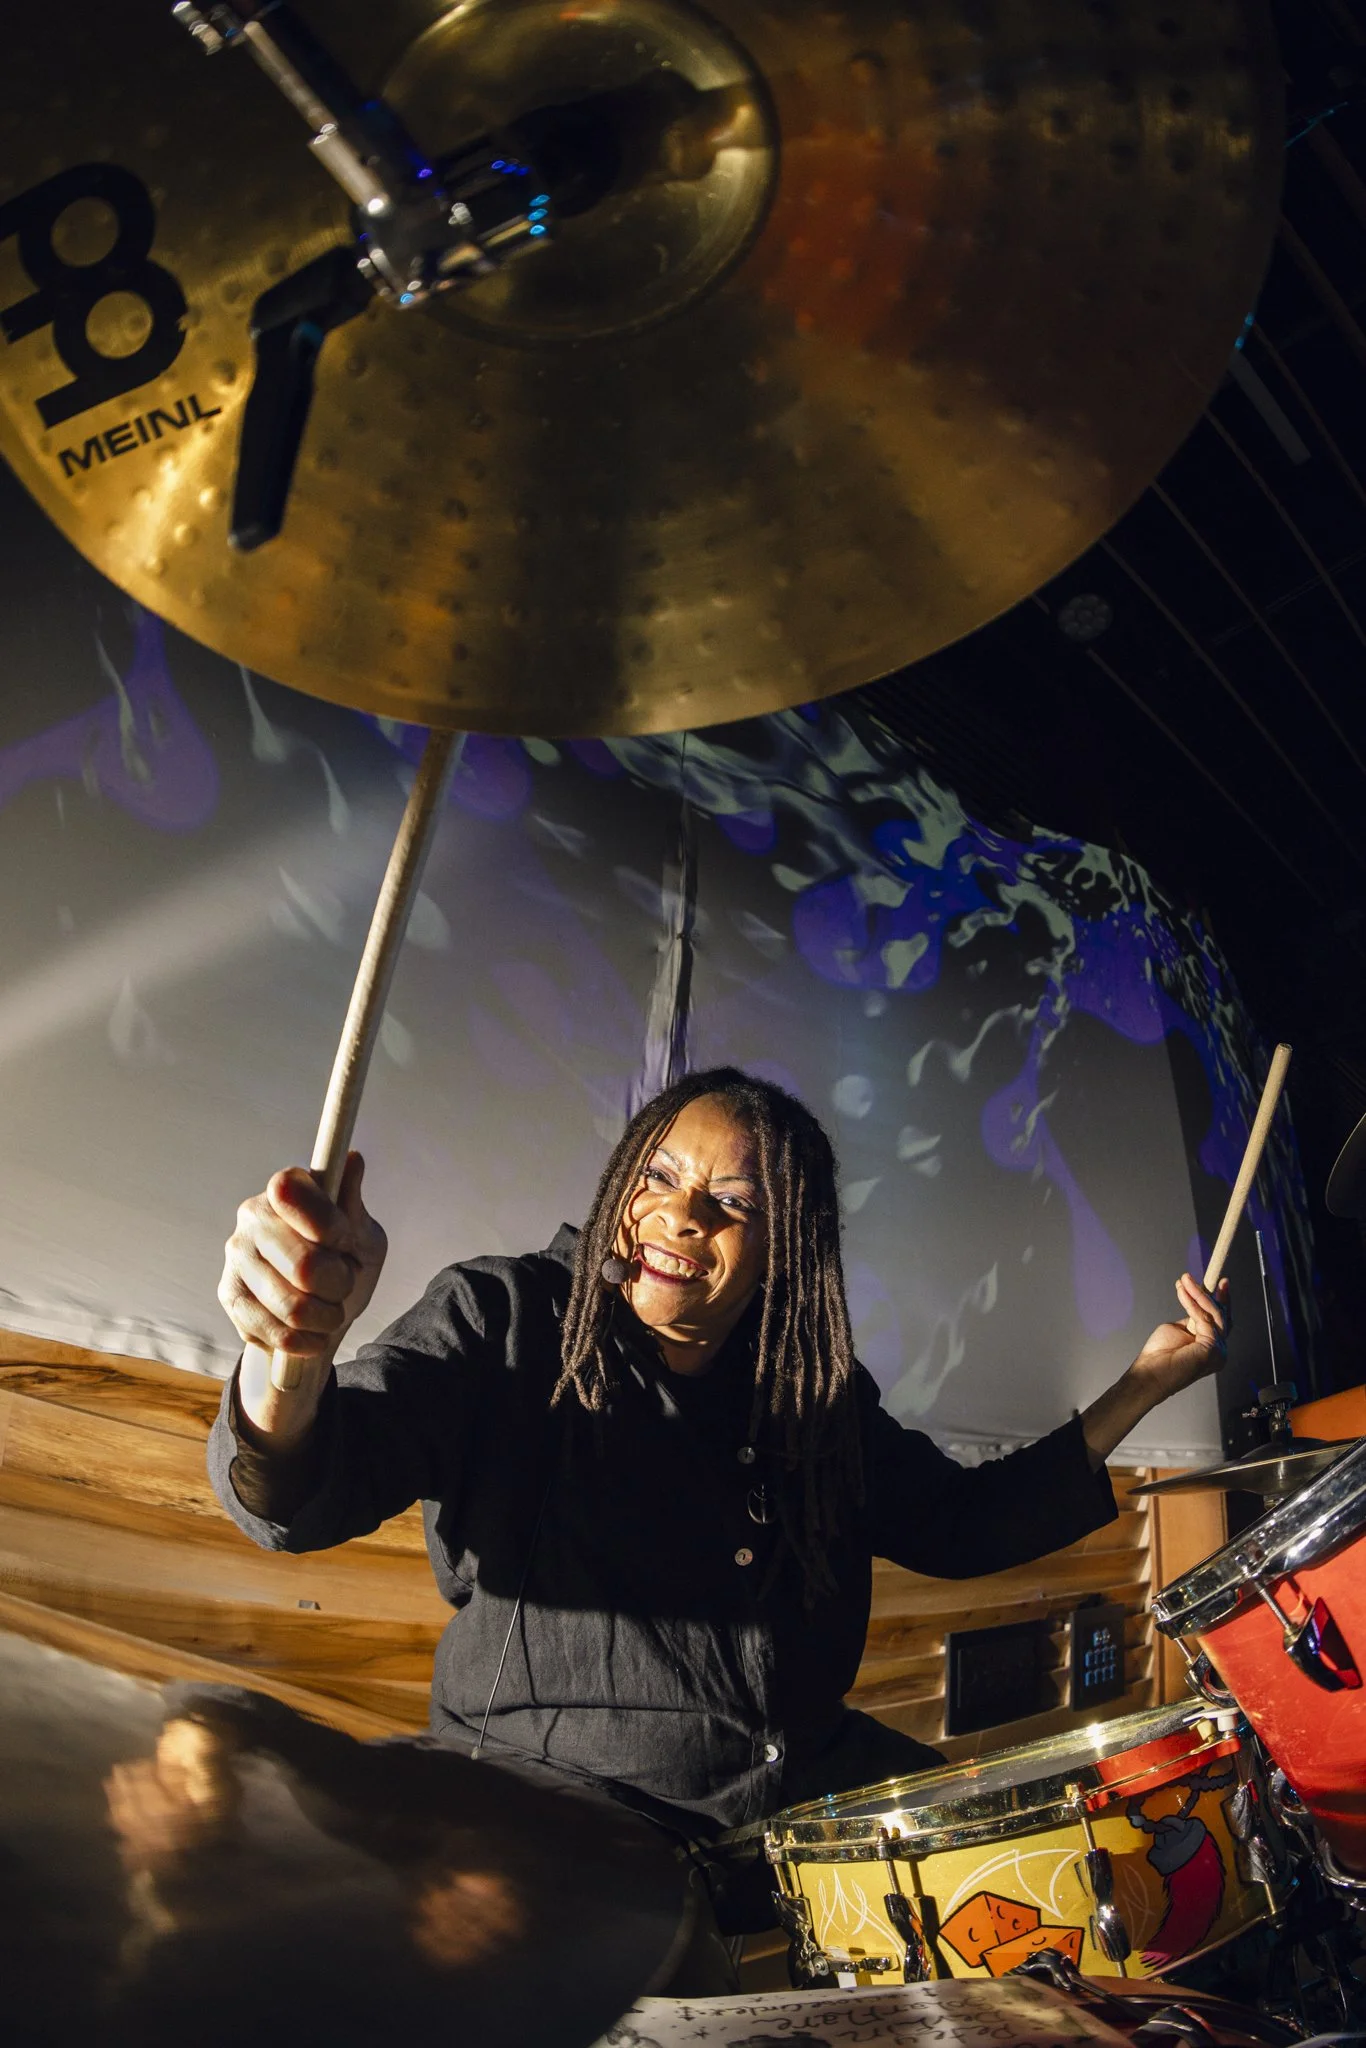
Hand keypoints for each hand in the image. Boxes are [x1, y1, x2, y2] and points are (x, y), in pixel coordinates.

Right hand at [218, 1151, 386, 1365]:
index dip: (328, 1226)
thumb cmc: (345, 1261)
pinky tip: (314, 1334)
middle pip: (303, 1264)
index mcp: (285, 1188)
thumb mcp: (363, 1236)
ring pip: (292, 1305)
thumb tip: (353, 1159)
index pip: (292, 1192)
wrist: (321, 1312)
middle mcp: (252, 1216)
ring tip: (331, 1311)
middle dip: (338, 1284)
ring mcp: (236, 1256)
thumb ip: (353, 1206)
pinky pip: (272, 1331)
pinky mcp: (228, 1295)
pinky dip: (304, 1340)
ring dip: (325, 1317)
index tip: (345, 1242)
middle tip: (344, 1284)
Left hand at [1130, 1273, 1229, 1401]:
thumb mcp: (1178, 1329)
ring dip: (1198, 1294)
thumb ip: (1192, 1320)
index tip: (1219, 1283)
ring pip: (1214, 1315)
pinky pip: (1204, 1319)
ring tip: (1184, 1280)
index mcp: (1211, 1347)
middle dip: (1213, 1294)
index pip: (1220, 1321)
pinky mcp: (1212, 1349)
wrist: (1149, 1374)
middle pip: (1222, 1316)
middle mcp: (1218, 1350)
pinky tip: (1182, 1292)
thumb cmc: (1159, 1356)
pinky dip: (1193, 1303)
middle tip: (1209, 1276)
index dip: (1220, 1301)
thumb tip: (1198, 1306)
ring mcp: (1218, 1351)